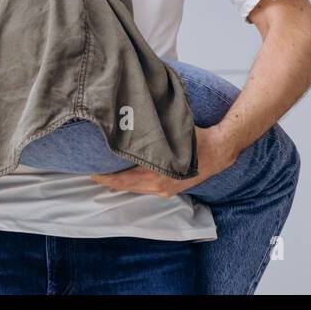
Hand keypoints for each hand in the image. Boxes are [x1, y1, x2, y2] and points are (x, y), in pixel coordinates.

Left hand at [87, 126, 238, 195]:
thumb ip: (153, 129)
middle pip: (125, 187)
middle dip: (108, 180)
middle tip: (90, 171)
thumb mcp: (172, 131)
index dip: (105, 176)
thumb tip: (132, 119)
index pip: (123, 179)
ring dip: (119, 183)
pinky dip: (131, 184)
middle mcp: (160, 186)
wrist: (221, 150)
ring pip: (134, 190)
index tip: (90, 170)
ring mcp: (165, 190)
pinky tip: (123, 177)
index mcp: (158, 175)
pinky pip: (144, 190)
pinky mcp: (169, 190)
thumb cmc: (197, 137)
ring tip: (102, 174)